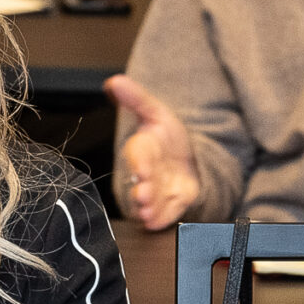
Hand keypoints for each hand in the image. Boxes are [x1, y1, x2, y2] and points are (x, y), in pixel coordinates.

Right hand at [105, 75, 201, 231]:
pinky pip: (165, 215)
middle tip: (142, 195)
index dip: (139, 161)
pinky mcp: (172, 206)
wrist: (190, 159)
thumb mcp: (156, 113)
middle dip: (142, 189)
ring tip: (149, 212)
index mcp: (142, 150)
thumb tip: (113, 81)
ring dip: (149, 208)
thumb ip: (136, 99)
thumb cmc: (167, 138)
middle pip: (143, 182)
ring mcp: (158, 192)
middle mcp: (146, 174)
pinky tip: (158, 222)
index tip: (140, 168)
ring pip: (150, 202)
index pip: (138, 155)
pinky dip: (162, 219)